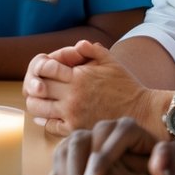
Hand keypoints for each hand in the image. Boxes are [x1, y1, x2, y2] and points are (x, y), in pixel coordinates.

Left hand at [25, 39, 150, 136]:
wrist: (141, 112)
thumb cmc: (126, 85)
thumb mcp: (110, 60)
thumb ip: (91, 49)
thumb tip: (76, 44)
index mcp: (78, 76)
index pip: (44, 68)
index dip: (40, 66)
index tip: (43, 68)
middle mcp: (72, 96)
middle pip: (36, 88)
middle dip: (33, 83)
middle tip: (35, 83)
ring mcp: (72, 114)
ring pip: (38, 108)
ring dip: (34, 102)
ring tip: (37, 98)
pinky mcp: (75, 130)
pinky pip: (49, 126)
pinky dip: (43, 121)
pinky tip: (43, 116)